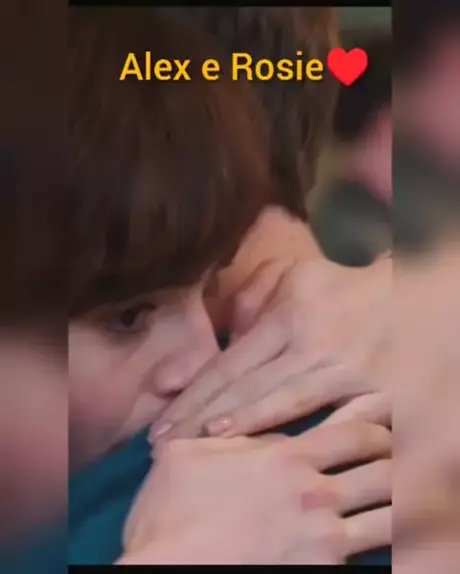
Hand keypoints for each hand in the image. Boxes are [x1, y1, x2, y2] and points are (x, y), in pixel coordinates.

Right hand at [120, 421, 390, 563]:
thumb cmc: (170, 511)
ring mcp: (323, 537)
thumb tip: (253, 422)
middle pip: (384, 469)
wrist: (165, 569)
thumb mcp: (190, 453)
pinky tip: (387, 529)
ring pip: (390, 515)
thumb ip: (229, 432)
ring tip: (405, 490)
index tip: (384, 414)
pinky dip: (388, 539)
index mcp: (284, 458)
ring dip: (401, 500)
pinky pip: (374, 553)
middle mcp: (314, 494)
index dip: (375, 421)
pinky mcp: (322, 572)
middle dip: (397, 457)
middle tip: (401, 450)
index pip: (354, 430)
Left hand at [149, 256, 389, 441]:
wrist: (406, 295)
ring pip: (283, 408)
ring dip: (240, 432)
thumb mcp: (295, 277)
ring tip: (203, 451)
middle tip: (164, 447)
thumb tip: (221, 335)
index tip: (163, 423)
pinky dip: (302, 440)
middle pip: (247, 390)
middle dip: (201, 421)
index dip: (195, 395)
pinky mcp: (374, 391)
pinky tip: (276, 459)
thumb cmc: (341, 288)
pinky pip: (333, 421)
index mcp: (288, 316)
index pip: (231, 363)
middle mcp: (311, 344)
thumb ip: (255, 301)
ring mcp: (344, 371)